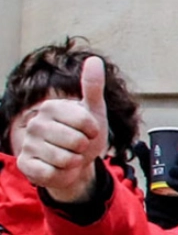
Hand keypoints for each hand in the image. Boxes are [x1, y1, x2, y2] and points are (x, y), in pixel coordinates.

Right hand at [15, 56, 108, 204]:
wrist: (77, 163)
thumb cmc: (85, 135)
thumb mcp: (94, 111)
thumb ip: (93, 87)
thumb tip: (94, 60)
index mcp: (51, 107)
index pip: (85, 122)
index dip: (93, 131)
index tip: (89, 131)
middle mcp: (35, 123)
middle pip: (76, 141)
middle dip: (84, 148)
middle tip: (79, 146)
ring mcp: (28, 144)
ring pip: (65, 159)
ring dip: (75, 162)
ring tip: (70, 156)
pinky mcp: (26, 164)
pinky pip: (52, 173)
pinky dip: (63, 174)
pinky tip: (59, 168)